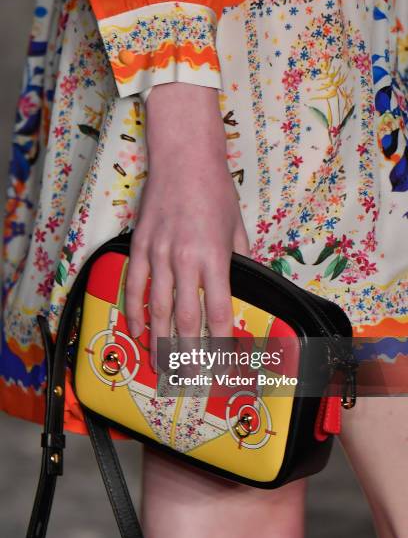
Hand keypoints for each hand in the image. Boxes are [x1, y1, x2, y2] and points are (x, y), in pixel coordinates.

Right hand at [125, 83, 249, 369]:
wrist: (184, 159)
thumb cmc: (215, 192)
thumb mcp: (237, 227)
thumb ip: (242, 262)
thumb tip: (248, 289)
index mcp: (214, 257)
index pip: (219, 310)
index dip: (221, 342)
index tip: (222, 365)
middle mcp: (184, 259)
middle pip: (185, 318)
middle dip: (188, 353)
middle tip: (190, 378)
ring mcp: (158, 254)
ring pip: (157, 308)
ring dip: (159, 341)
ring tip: (163, 366)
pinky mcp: (139, 246)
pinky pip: (134, 286)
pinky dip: (135, 311)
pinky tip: (137, 331)